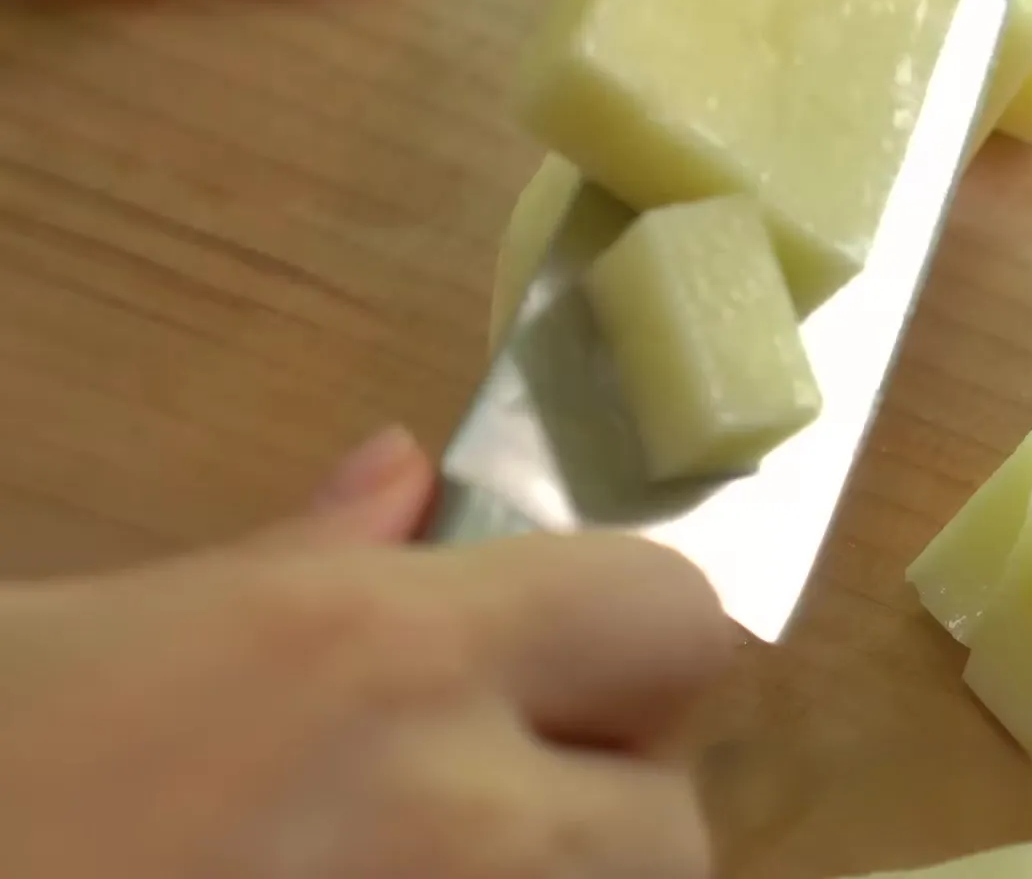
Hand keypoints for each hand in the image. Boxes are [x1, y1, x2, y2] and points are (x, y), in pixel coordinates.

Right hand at [0, 426, 732, 877]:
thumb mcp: (75, 632)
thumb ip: (289, 559)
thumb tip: (399, 475)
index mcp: (376, 658)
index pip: (672, 617)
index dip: (640, 645)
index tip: (578, 672)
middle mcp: (448, 822)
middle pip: (674, 833)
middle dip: (613, 822)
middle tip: (500, 812)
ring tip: (411, 877)